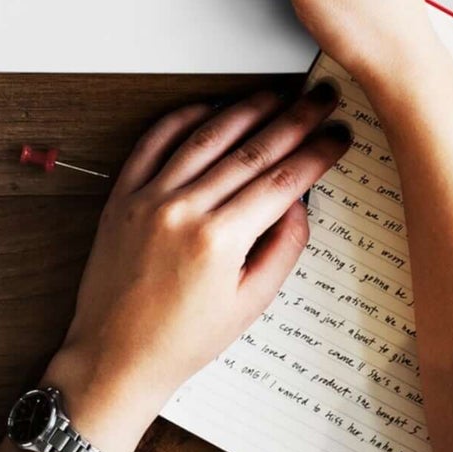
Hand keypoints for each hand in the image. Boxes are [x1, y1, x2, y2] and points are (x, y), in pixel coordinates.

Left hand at [44, 87, 349, 451]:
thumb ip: (281, 249)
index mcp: (219, 241)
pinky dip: (183, 118)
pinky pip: (154, 142)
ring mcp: (150, 197)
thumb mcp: (248, 304)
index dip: (316, 153)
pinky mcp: (123, 194)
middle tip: (319, 100)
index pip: (281, 181)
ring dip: (245, 109)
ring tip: (275, 95)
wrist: (115, 355)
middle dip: (294, 120)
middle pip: (251, 150)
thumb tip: (299, 202)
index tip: (337, 135)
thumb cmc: (181, 340)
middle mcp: (183, 210)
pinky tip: (209, 107)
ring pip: (206, 136)